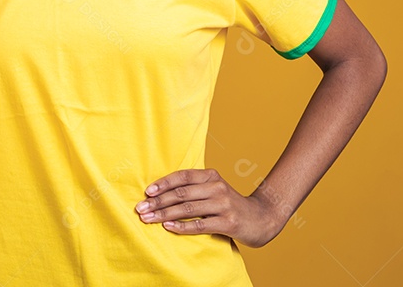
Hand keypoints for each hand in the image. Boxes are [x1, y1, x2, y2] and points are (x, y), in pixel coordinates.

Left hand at [134, 168, 283, 247]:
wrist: (261, 218)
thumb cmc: (229, 205)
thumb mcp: (213, 190)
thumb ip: (193, 188)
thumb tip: (159, 193)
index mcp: (211, 176)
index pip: (182, 176)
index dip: (163, 183)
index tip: (146, 192)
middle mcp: (217, 187)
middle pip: (181, 193)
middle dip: (157, 201)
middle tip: (140, 208)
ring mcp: (223, 204)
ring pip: (187, 209)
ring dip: (164, 214)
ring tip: (148, 219)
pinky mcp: (228, 222)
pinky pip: (199, 224)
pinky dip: (181, 226)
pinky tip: (167, 227)